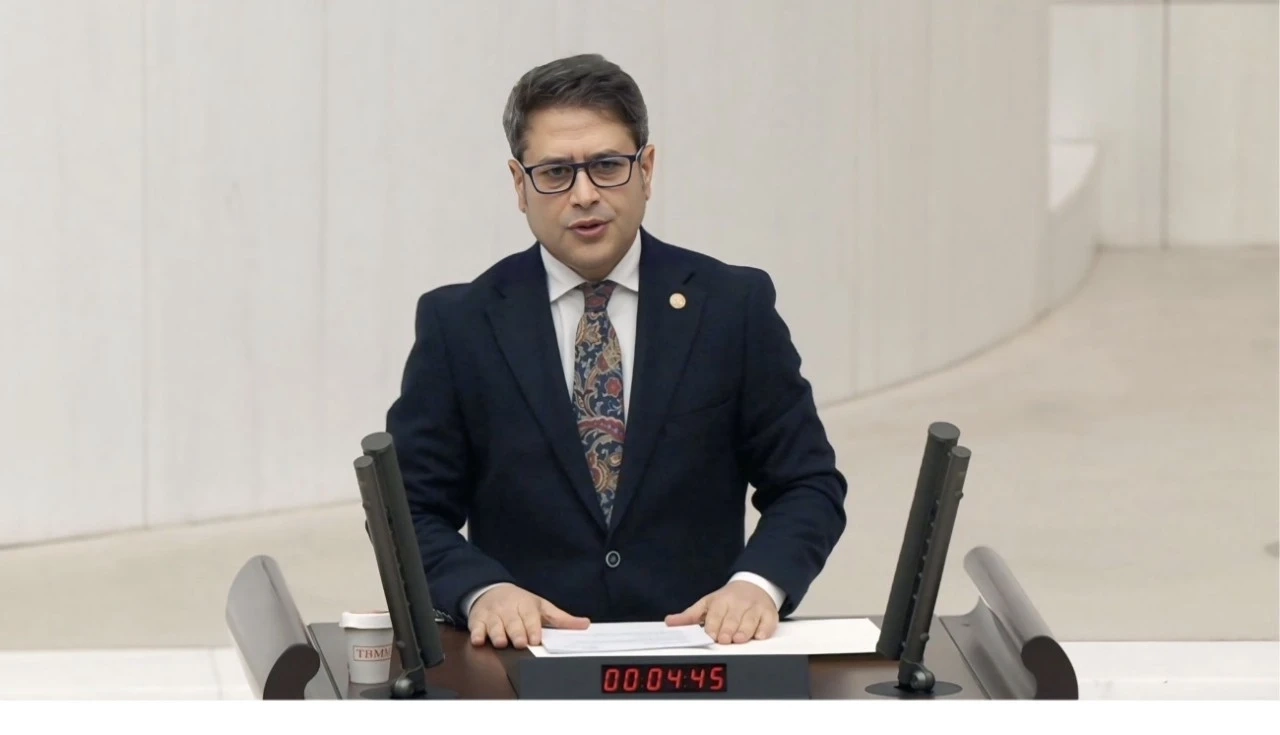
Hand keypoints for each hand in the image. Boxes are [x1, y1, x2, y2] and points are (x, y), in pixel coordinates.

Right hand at [468, 583, 589, 648]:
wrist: (491, 590)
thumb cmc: (520, 603)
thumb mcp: (541, 607)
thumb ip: (561, 619)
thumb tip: (585, 624)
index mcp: (526, 605)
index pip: (530, 617)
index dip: (532, 628)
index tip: (535, 639)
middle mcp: (509, 609)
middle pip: (512, 622)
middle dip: (516, 632)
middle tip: (520, 643)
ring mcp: (492, 614)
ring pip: (494, 625)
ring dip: (497, 634)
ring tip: (500, 643)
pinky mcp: (478, 620)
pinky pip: (476, 627)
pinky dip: (477, 634)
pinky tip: (478, 640)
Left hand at [664, 580, 779, 643]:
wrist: (753, 585)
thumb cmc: (727, 600)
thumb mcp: (707, 604)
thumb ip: (689, 616)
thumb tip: (669, 622)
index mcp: (720, 602)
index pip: (715, 614)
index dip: (713, 625)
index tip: (710, 634)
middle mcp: (738, 604)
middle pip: (732, 618)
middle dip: (728, 629)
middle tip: (723, 639)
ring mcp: (755, 609)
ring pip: (750, 621)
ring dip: (744, 630)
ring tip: (738, 639)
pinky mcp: (769, 614)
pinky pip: (768, 622)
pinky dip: (764, 629)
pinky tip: (759, 635)